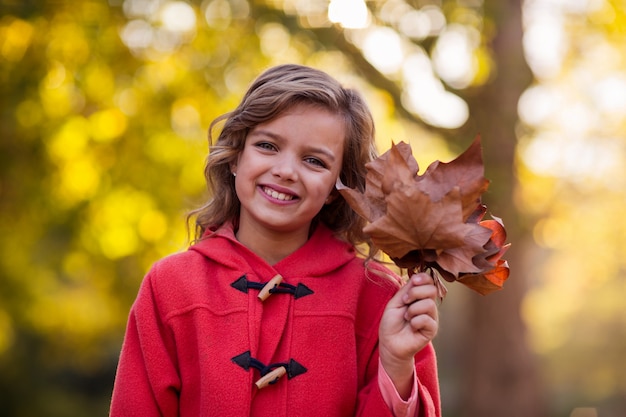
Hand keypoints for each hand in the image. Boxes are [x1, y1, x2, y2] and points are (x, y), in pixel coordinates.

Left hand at [378, 273, 438, 398]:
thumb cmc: (391, 323)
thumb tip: (416, 276)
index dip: (424, 278)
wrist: (389, 343)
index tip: (414, 281)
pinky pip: (428, 319)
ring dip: (413, 309)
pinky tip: (412, 326)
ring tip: (407, 317)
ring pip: (429, 304)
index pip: (429, 282)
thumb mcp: (395, 302)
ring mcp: (431, 317)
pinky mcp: (432, 329)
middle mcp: (427, 305)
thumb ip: (406, 290)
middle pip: (432, 290)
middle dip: (416, 292)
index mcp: (419, 297)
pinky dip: (416, 321)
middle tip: (405, 301)